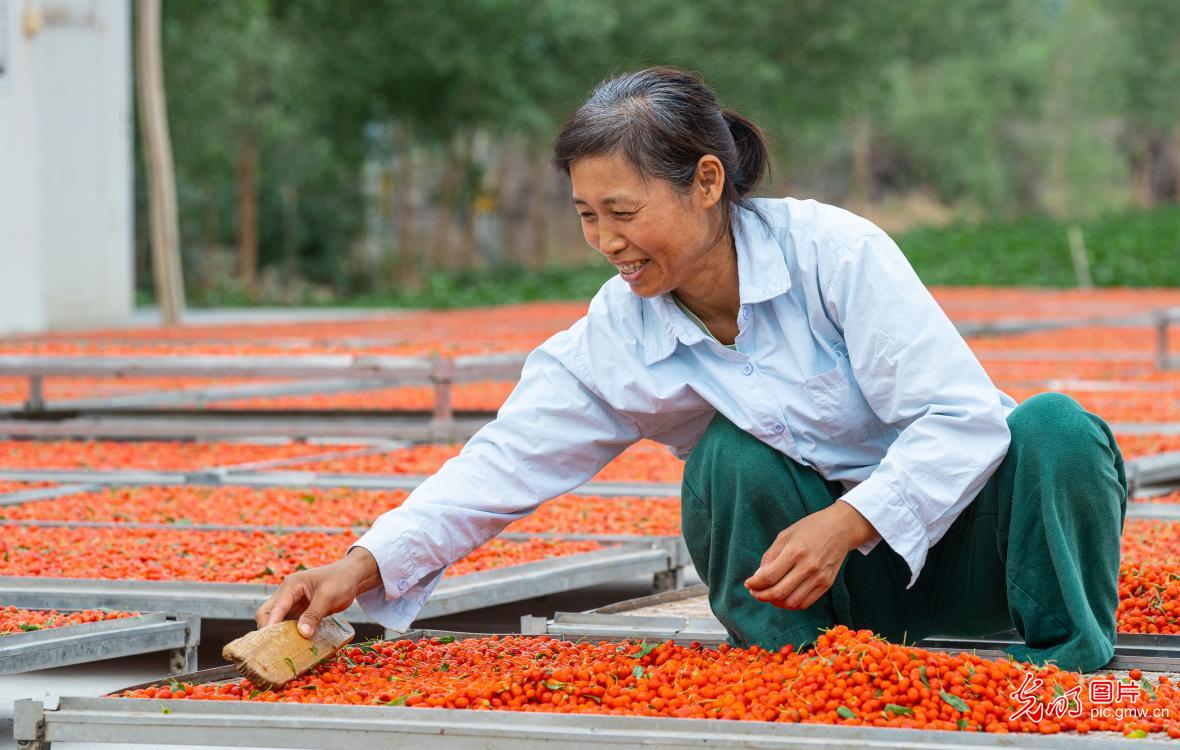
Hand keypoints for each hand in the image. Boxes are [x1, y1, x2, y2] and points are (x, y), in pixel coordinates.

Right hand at [255, 547, 381, 637]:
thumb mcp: (328, 596)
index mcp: (291, 585)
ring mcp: (293, 604)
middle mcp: (287, 594)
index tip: (270, 641)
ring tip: (281, 651)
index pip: (275, 607)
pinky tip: (293, 646)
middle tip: (274, 648)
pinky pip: (289, 625)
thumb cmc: (340, 580)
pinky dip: (289, 635)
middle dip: (268, 630)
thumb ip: (314, 615)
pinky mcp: (300, 612)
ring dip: (279, 635)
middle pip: (267, 614)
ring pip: (277, 621)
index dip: (271, 624)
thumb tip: (302, 634)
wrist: (352, 576)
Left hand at [743, 500, 877, 610]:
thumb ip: (771, 556)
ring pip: (791, 602)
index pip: (769, 576)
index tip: (748, 584)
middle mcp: (808, 566)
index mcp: (795, 551)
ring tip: (768, 595)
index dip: (755, 584)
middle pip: (779, 592)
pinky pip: (805, 603)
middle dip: (761, 595)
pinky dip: (791, 604)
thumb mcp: (786, 534)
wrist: (840, 528)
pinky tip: (784, 597)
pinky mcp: (827, 584)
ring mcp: (819, 577)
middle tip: (755, 592)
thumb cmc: (810, 528)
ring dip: (775, 602)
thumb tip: (758, 576)